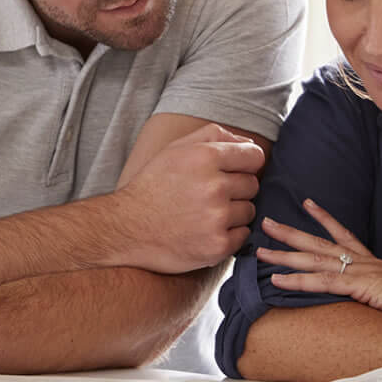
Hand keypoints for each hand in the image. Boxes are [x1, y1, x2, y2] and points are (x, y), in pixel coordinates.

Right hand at [110, 123, 263, 273]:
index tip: (232, 173)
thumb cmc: (152, 186)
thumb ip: (213, 135)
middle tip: (208, 196)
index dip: (246, 164)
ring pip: (249, 211)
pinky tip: (206, 231)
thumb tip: (249, 142)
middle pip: (252, 185)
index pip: (255, 156)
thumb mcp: (174, 150)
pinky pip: (243, 235)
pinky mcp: (217, 245)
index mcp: (205, 157)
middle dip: (236, 190)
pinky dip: (229, 235)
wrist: (126, 228)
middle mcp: (214, 186)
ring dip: (233, 214)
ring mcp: (216, 218)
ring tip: (204, 214)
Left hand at [258, 199, 381, 330]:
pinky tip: (277, 280)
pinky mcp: (361, 286)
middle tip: (266, 222)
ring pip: (314, 260)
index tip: (307, 203)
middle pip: (319, 243)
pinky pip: (322, 283)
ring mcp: (361, 272)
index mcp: (371, 261)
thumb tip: (368, 297)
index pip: (343, 234)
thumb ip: (377, 291)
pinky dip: (297, 281)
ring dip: (284, 256)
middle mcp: (363, 261)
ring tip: (260, 251)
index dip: (324, 218)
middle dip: (290, 232)